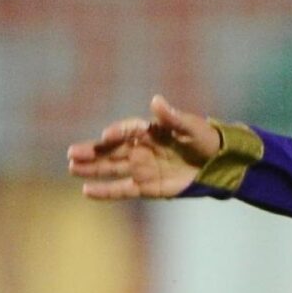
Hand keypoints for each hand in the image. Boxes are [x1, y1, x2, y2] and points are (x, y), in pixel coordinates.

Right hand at [66, 94, 221, 200]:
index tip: (107, 135)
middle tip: (71, 153)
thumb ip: (173, 118)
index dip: (117, 132)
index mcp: (150, 131)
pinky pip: (122, 190)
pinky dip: (105, 192)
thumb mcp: (192, 127)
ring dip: (92, 169)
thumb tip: (156, 100)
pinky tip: (86, 191)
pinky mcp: (146, 187)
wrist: (220, 164)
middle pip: (111, 150)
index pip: (127, 131)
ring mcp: (141, 168)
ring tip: (71, 168)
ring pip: (111, 168)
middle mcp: (140, 148)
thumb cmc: (206, 140)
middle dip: (92, 151)